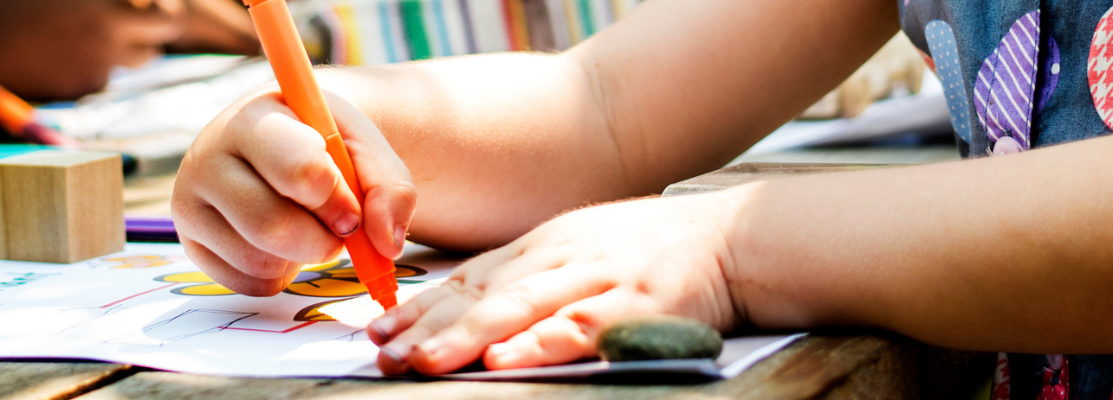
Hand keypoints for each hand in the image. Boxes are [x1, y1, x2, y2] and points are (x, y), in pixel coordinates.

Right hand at [0, 0, 187, 98]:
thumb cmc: (0, 0)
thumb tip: (146, 0)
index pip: (165, 2)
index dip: (160, 2)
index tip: (148, 3)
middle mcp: (109, 19)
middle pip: (166, 26)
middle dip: (158, 24)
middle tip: (139, 18)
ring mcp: (100, 54)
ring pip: (141, 56)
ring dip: (130, 46)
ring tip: (86, 34)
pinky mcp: (86, 84)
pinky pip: (106, 75)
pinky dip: (93, 66)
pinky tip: (57, 55)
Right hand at [172, 88, 416, 295]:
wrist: (285, 146)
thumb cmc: (325, 145)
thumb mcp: (365, 148)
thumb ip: (390, 188)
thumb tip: (386, 244)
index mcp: (255, 117)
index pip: (297, 168)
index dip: (336, 199)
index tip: (351, 207)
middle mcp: (208, 155)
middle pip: (271, 225)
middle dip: (322, 239)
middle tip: (338, 228)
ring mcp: (190, 201)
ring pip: (258, 258)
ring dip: (302, 256)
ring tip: (307, 226)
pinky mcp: (191, 243)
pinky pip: (247, 282)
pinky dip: (279, 275)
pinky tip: (281, 244)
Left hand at [365, 194, 740, 374]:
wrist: (734, 238)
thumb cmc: (653, 250)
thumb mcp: (580, 248)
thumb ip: (530, 275)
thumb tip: (470, 307)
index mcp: (544, 244)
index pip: (469, 277)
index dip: (419, 306)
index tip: (378, 331)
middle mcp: (561, 256)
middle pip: (481, 293)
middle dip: (425, 326)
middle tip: (382, 354)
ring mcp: (596, 277)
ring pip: (519, 307)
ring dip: (465, 336)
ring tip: (422, 361)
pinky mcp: (635, 303)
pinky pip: (580, 325)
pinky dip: (541, 341)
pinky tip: (507, 357)